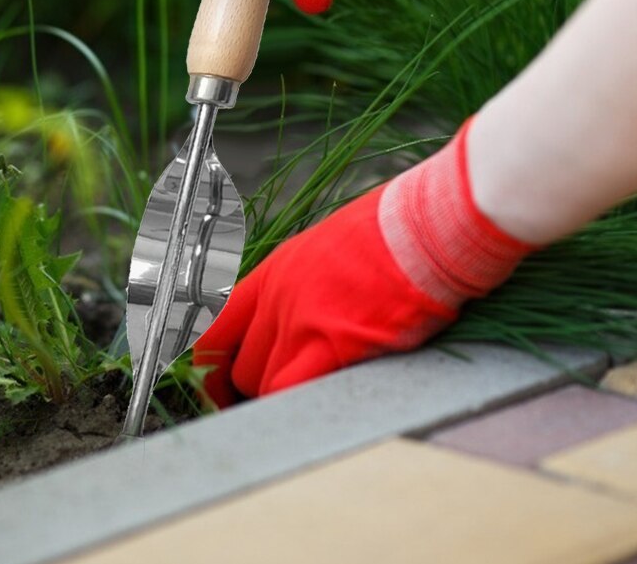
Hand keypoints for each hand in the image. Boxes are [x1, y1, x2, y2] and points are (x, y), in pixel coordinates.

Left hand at [192, 119, 534, 405]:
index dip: (212, 364)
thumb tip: (307, 312)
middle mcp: (278, 297)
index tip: (218, 384)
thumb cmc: (393, 232)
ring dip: (282, 404)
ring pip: (265, 387)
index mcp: (274, 272)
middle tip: (276, 403)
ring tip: (310, 406)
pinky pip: (293, 393)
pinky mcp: (335, 344)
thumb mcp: (330, 248)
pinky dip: (297, 411)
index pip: (216, 326)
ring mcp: (302, 321)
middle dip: (255, 392)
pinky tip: (317, 410)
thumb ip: (307, 285)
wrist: (424, 225)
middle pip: (240, 368)